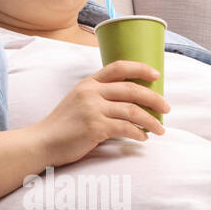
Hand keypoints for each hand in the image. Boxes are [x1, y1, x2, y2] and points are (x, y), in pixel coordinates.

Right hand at [31, 60, 170, 166]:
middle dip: (154, 99)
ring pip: (132, 111)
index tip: (156, 75)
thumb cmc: (63, 126)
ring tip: (160, 129)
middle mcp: (91, 92)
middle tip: (167, 108)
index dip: (140, 68)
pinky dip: (138, 134)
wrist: (43, 142)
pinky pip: (125, 128)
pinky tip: (143, 138)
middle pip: (132, 89)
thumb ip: (98, 97)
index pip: (118, 67)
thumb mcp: (77, 101)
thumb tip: (128, 103)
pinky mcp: (95, 127)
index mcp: (88, 83)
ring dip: (151, 121)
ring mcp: (93, 109)